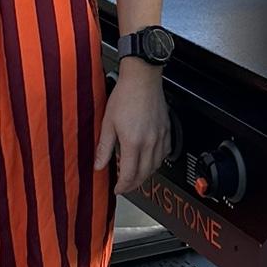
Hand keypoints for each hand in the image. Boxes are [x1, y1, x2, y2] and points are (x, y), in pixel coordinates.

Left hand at [95, 64, 171, 196]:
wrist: (142, 78)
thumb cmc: (125, 95)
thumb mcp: (108, 122)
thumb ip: (104, 147)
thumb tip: (99, 165)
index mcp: (133, 142)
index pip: (129, 174)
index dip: (123, 186)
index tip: (118, 189)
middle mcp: (149, 142)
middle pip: (144, 174)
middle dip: (134, 184)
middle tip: (125, 185)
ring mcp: (160, 136)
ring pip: (156, 166)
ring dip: (146, 174)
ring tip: (135, 174)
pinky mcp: (167, 130)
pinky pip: (165, 153)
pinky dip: (157, 161)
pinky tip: (150, 159)